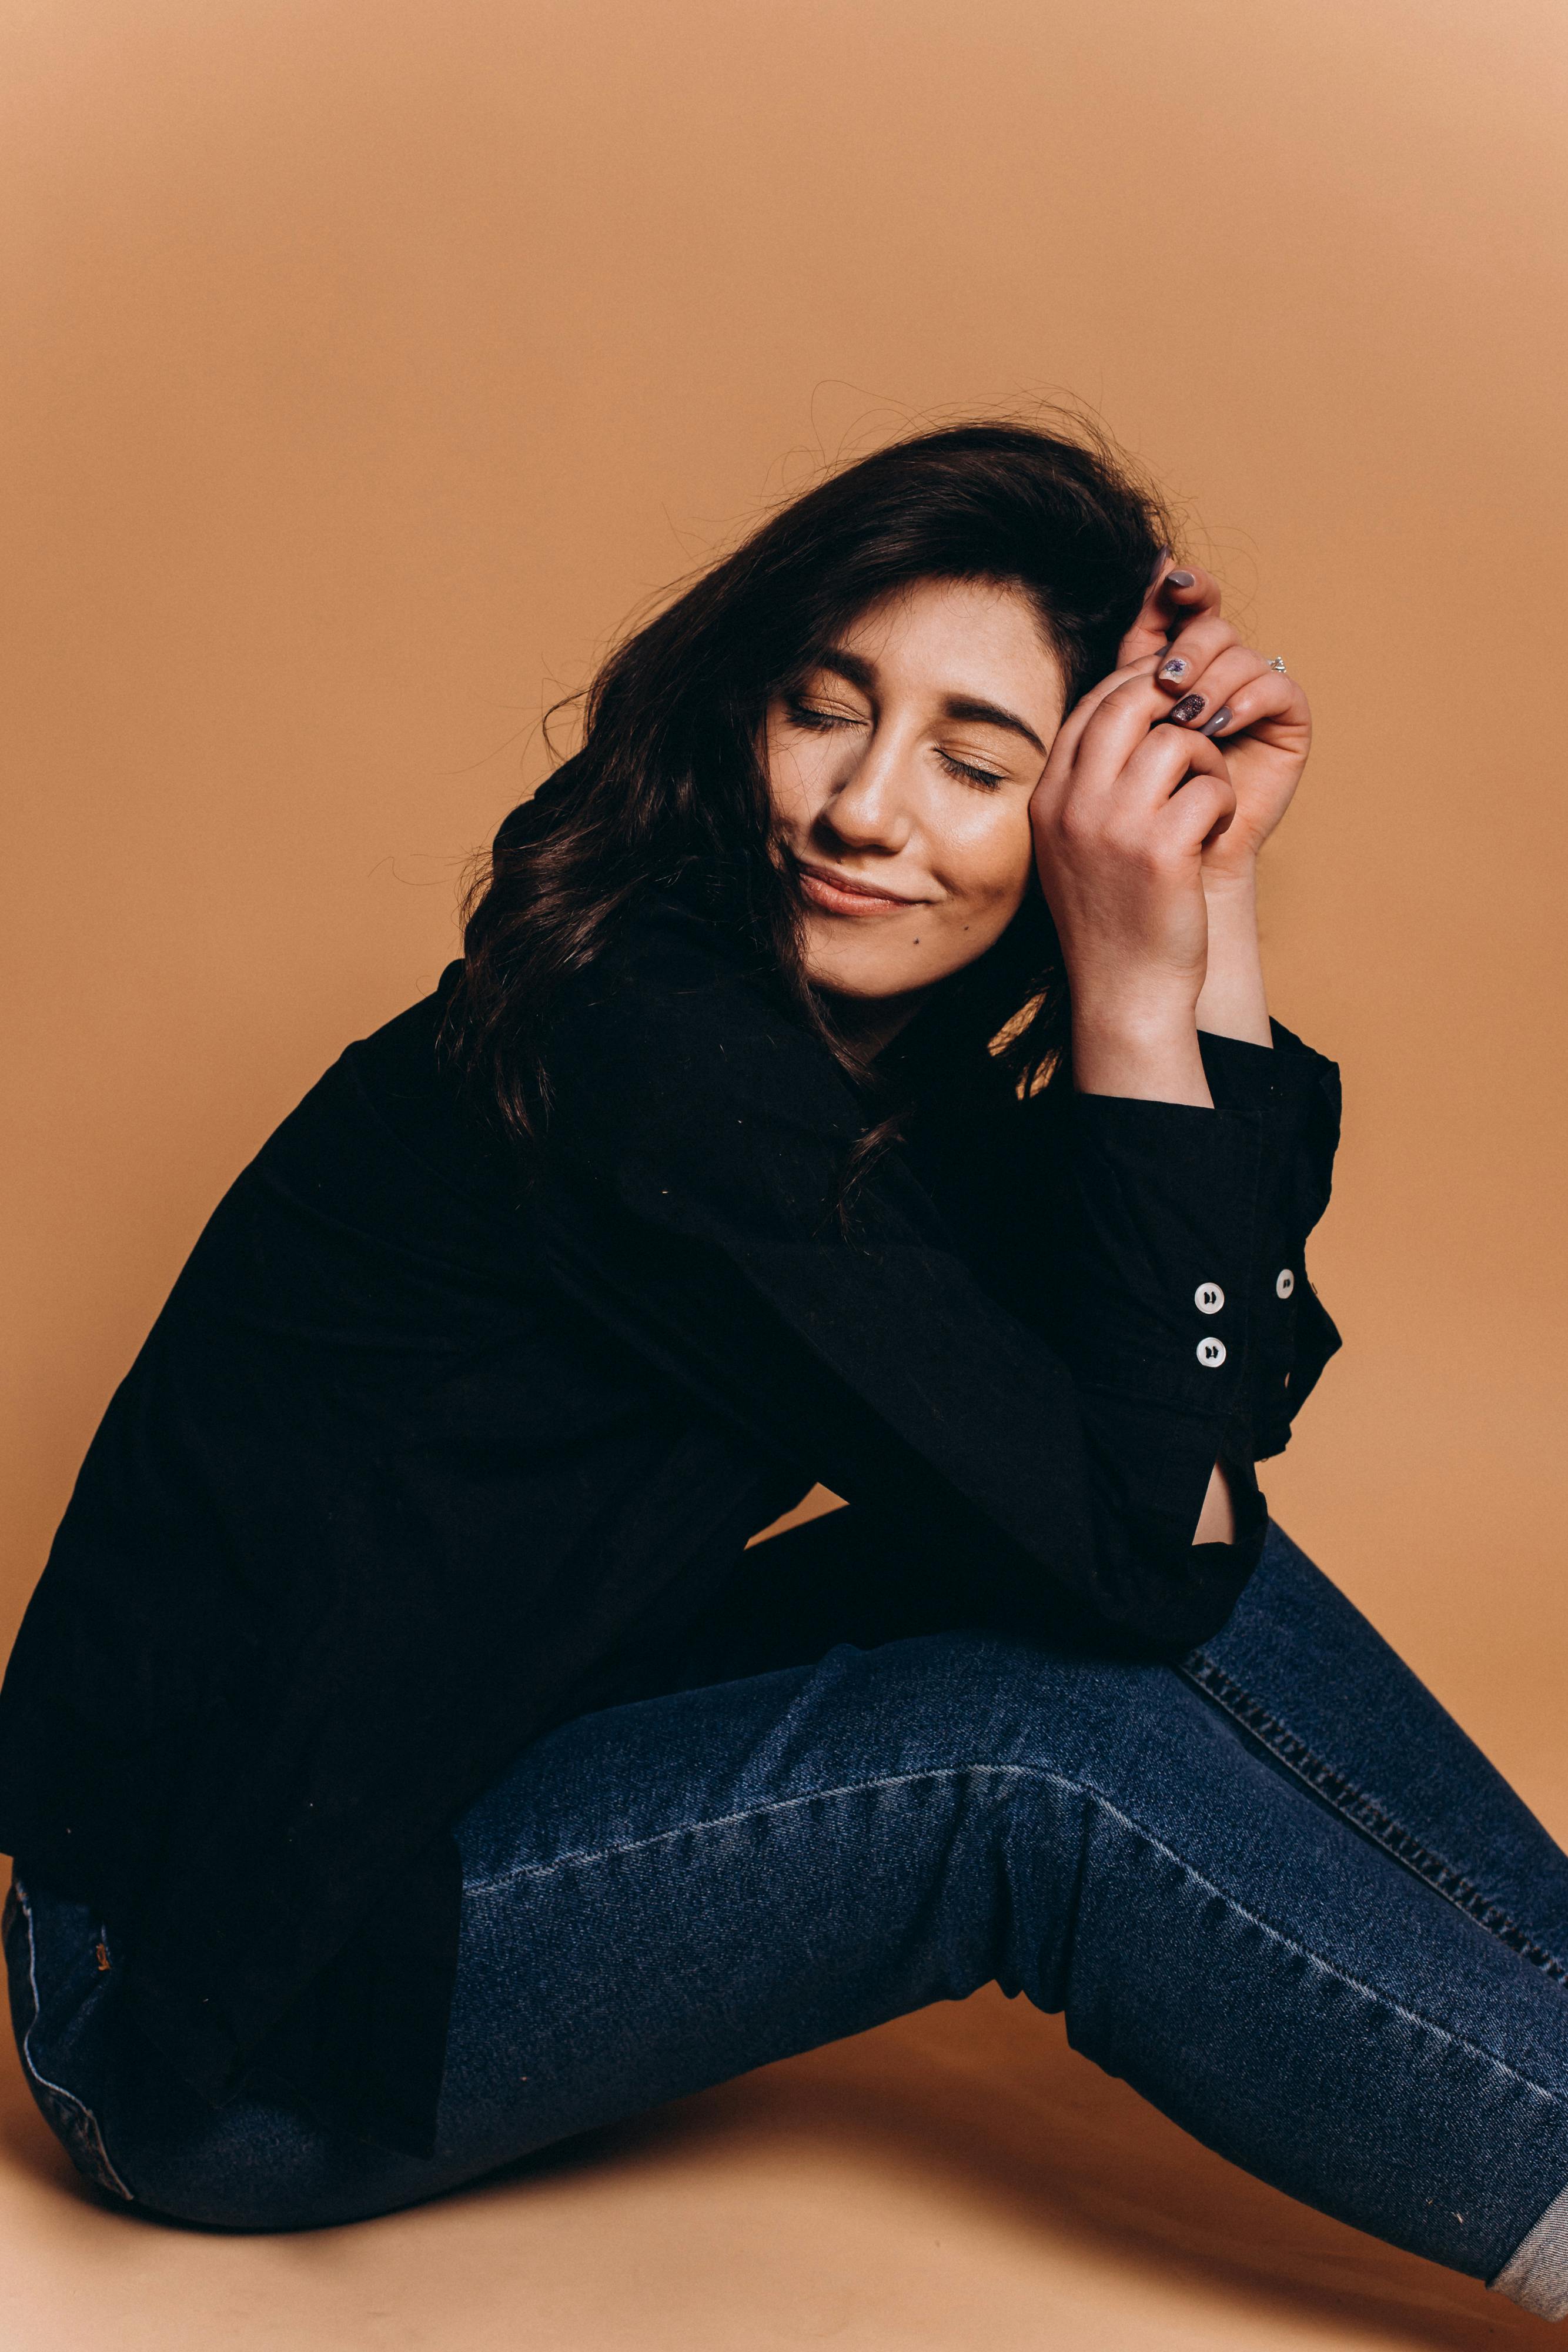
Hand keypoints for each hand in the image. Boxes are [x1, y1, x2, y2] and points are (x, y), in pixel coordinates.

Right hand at [1029, 665, 1235, 1102]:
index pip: (1089, 706)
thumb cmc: (1109, 914)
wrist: (1122, 989)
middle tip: (1200, 733)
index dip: (1136, 687)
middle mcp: (1073, 806)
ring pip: (1176, 739)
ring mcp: (1114, 827)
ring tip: (1206, 798)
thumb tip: (1126, 714)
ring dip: (1207, 760)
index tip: (1171, 701)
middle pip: (1129, 702)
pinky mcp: (1161, 852)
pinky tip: (1212, 833)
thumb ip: (1087, 785)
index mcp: (1048, 799)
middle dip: (1176, 705)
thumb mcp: (1075, 844)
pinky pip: (1209, 787)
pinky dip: (1223, 803)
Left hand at [1117, 559, 1311, 887]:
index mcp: (1177, 665)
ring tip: (1186, 720)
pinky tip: (1218, 727)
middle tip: (1166, 685)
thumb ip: (1134, 651)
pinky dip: (1244, 702)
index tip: (1168, 584)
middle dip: (1186, 650)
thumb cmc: (1136, 803)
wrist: (1166, 870)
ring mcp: (1254, 696)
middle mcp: (1219, 673)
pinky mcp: (1285, 724)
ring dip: (1210, 682)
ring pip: (1240, 655)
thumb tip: (1158, 562)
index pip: (1187, 606)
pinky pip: (1276, 688)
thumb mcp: (1121, 722)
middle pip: (1211, 628)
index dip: (1182, 588)